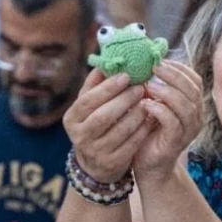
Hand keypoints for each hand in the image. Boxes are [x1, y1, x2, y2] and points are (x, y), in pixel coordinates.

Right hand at [64, 69, 154, 183]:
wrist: (96, 163)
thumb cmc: (95, 125)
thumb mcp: (89, 107)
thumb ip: (95, 85)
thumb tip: (106, 59)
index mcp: (72, 119)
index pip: (88, 101)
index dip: (107, 88)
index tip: (126, 75)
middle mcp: (80, 137)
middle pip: (103, 116)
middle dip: (124, 100)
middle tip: (140, 87)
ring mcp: (95, 152)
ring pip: (119, 131)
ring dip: (135, 114)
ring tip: (147, 102)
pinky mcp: (111, 163)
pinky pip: (130, 144)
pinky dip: (142, 130)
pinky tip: (150, 119)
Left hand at [133, 61, 203, 181]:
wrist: (148, 165)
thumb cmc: (148, 131)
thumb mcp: (154, 104)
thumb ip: (155, 87)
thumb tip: (144, 61)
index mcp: (194, 104)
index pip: (194, 80)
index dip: (179, 68)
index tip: (159, 60)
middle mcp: (196, 116)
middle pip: (192, 89)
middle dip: (172, 75)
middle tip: (153, 67)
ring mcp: (188, 130)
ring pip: (185, 105)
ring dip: (166, 91)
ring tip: (147, 85)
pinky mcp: (176, 142)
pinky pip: (172, 122)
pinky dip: (159, 110)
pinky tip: (145, 105)